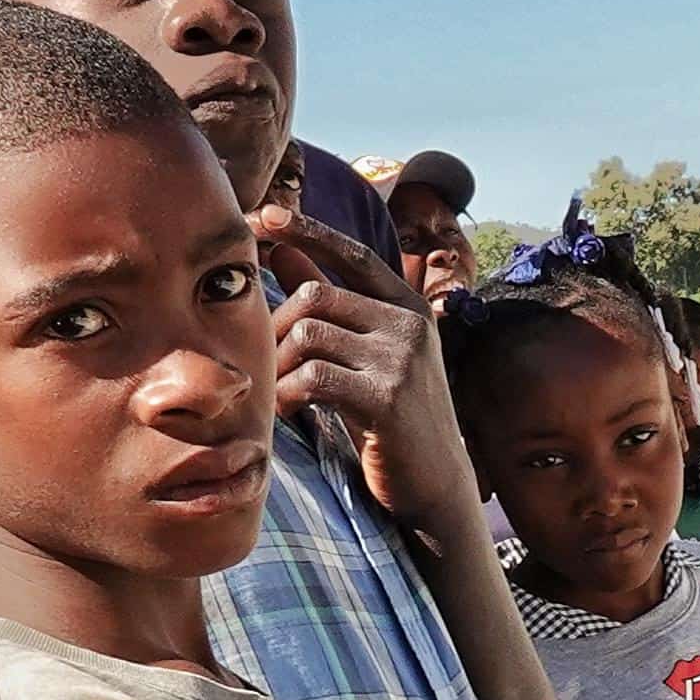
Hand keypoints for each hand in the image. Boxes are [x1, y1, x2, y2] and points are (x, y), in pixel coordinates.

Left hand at [253, 208, 481, 525]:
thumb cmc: (393, 417)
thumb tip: (281, 250)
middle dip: (276, 327)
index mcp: (408, 306)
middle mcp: (410, 323)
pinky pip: (312, 377)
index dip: (308, 231)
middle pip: (315, 296)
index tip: (264, 216)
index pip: (352, 253)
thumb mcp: (366, 353)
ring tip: (276, 392)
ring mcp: (402, 359)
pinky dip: (286, 393)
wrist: (436, 483)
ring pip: (308, 335)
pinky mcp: (387, 398)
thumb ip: (329, 303)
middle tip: (263, 363)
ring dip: (277, 365)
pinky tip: (285, 411)